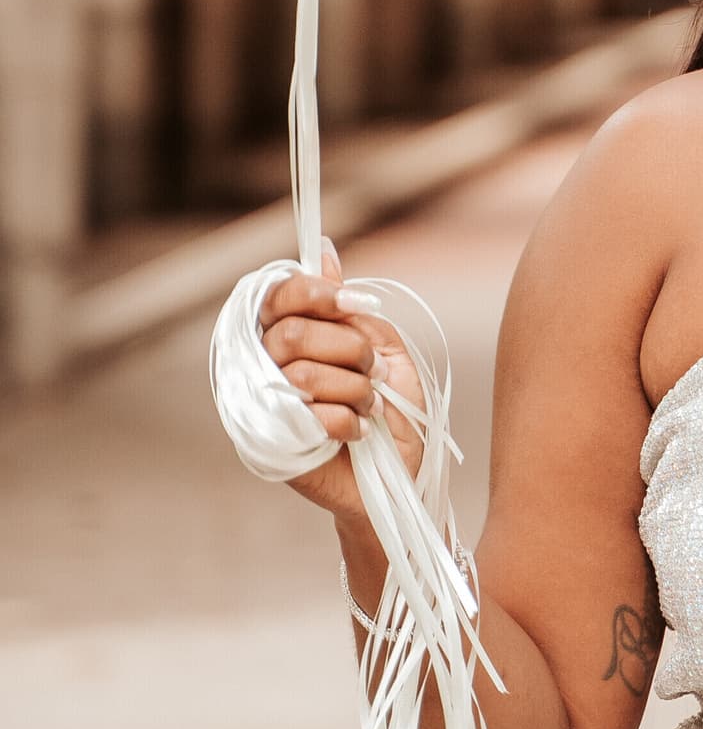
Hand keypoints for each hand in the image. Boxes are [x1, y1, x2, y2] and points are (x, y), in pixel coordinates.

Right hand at [255, 242, 425, 525]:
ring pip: (304, 375)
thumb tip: (324, 253)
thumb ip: (353, 312)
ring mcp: (271, 407)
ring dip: (355, 390)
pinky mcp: (278, 446)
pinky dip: (349, 422)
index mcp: (295, 338)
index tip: (352, 305)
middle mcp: (272, 368)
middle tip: (371, 368)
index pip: (278, 296)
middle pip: (291, 335)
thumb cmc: (394, 414)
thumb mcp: (387, 352)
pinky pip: (311, 416)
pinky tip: (359, 434)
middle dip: (347, 348)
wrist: (404, 476)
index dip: (313, 293)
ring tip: (371, 407)